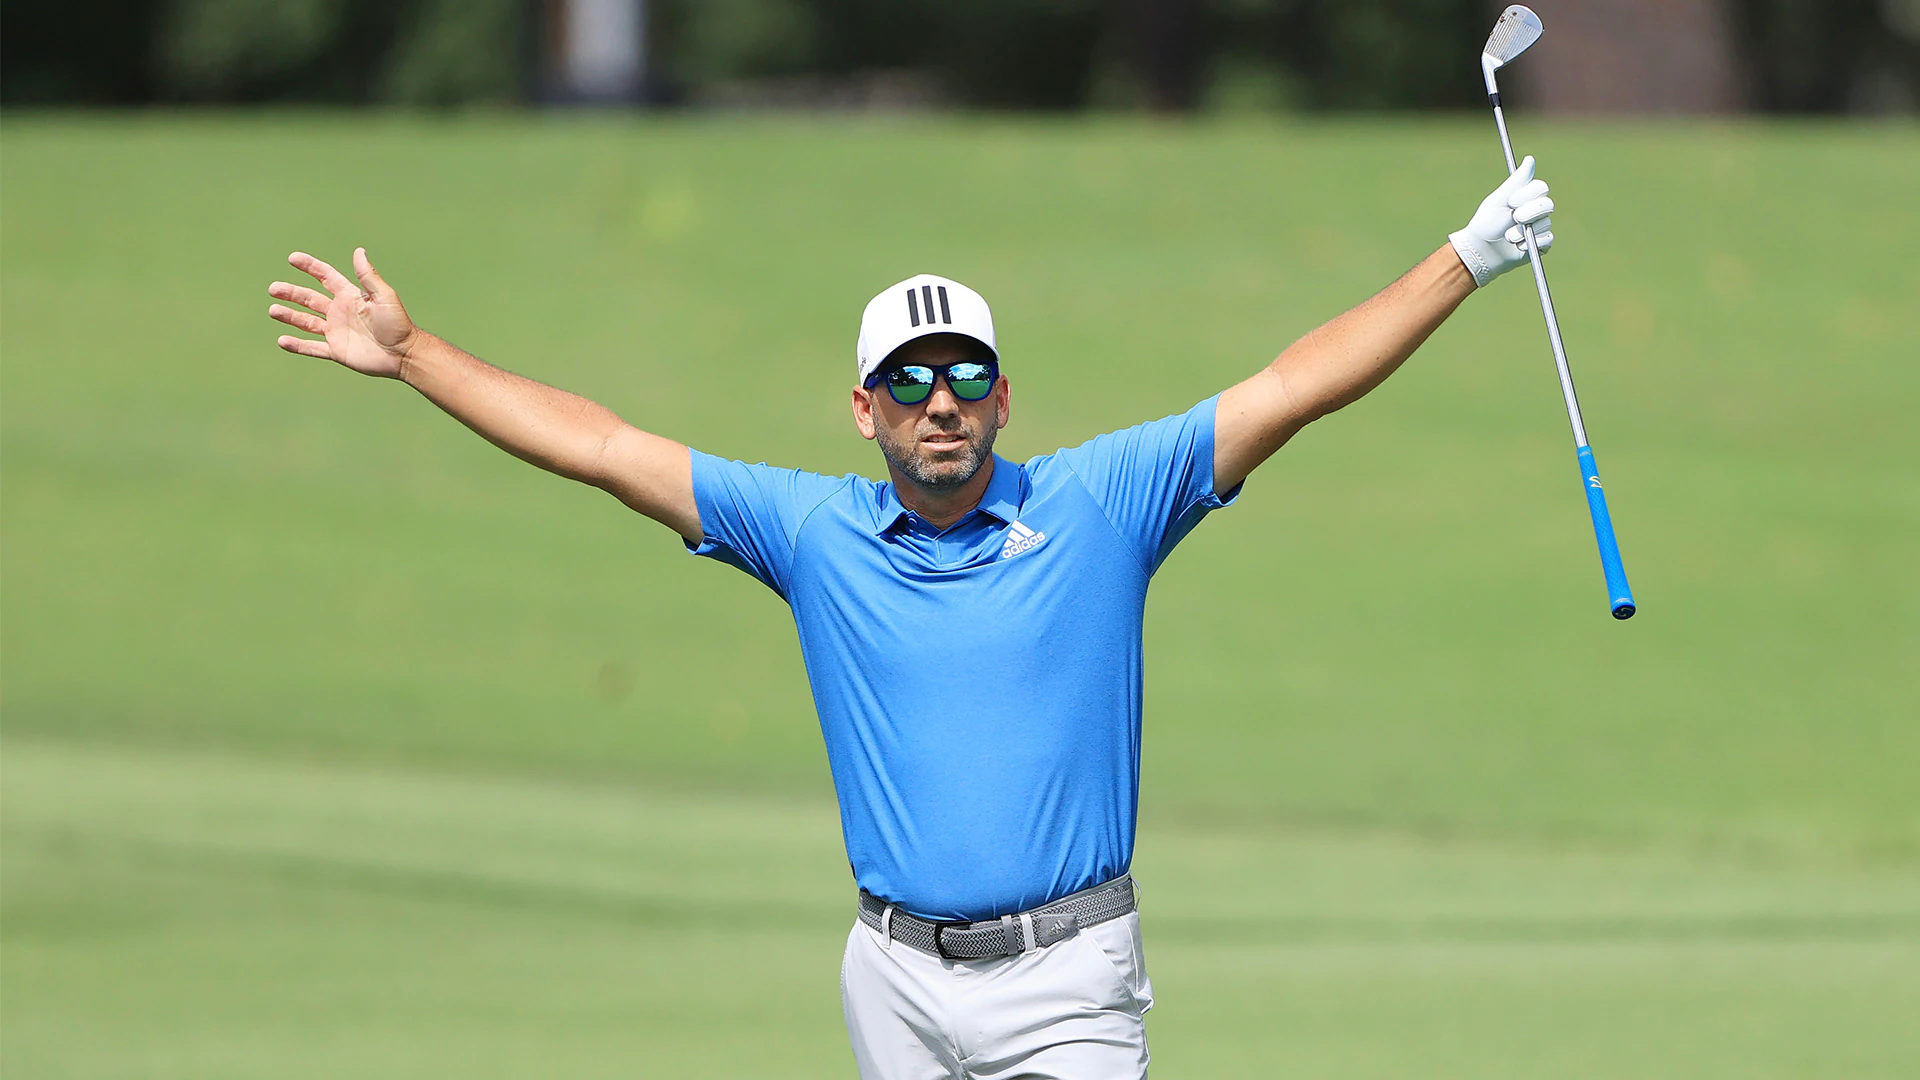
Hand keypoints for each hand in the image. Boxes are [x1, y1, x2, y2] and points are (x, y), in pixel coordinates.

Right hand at [268, 248, 417, 377]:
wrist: (403, 355)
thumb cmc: (398, 324)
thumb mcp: (384, 297)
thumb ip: (368, 276)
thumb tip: (358, 251)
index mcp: (349, 296)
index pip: (325, 277)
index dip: (310, 266)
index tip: (292, 258)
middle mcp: (340, 312)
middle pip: (309, 299)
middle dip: (291, 293)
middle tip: (273, 288)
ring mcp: (337, 331)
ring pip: (307, 322)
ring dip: (289, 316)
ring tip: (273, 310)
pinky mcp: (337, 351)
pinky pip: (313, 347)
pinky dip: (297, 345)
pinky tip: (281, 340)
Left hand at [1448, 155, 1554, 287]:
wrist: (1481, 250)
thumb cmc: (1487, 223)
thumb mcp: (1499, 199)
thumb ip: (1517, 181)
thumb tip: (1530, 158)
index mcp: (1526, 196)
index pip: (1541, 188)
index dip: (1527, 195)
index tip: (1511, 202)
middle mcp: (1536, 210)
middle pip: (1548, 204)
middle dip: (1528, 213)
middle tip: (1513, 219)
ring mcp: (1540, 227)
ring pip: (1545, 224)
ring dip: (1523, 232)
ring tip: (1508, 237)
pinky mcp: (1541, 245)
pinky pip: (1546, 240)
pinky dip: (1530, 244)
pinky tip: (1517, 246)